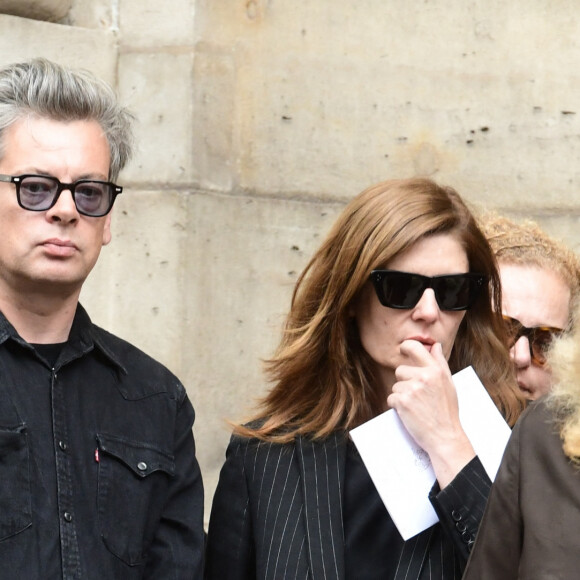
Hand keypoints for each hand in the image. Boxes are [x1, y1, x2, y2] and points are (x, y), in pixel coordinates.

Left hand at [387, 340, 474, 487]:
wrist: (445, 437)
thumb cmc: (447, 411)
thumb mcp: (449, 384)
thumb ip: (440, 363)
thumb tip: (436, 346)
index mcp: (436, 370)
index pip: (415, 347)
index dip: (406, 347)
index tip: (403, 349)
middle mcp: (424, 376)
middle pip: (400, 370)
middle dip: (405, 381)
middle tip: (418, 396)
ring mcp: (412, 389)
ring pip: (395, 386)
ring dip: (401, 395)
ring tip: (417, 406)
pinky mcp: (402, 402)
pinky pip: (391, 398)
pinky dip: (397, 406)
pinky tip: (410, 412)